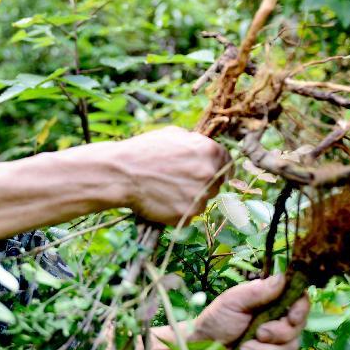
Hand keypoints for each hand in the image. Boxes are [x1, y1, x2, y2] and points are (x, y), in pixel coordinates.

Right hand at [115, 126, 230, 225]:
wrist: (121, 173)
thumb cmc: (144, 151)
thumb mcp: (173, 134)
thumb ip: (195, 143)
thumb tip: (205, 149)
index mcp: (209, 152)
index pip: (228, 164)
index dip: (220, 168)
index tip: (213, 174)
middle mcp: (209, 174)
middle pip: (216, 184)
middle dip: (202, 183)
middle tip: (180, 181)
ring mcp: (200, 197)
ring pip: (203, 201)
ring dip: (190, 198)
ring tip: (166, 190)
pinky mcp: (187, 215)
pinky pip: (189, 215)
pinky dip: (178, 211)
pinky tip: (162, 200)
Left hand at [191, 275, 308, 349]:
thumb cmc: (216, 320)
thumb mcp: (233, 301)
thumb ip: (258, 291)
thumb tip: (283, 277)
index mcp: (271, 300)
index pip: (299, 301)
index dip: (301, 310)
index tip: (292, 318)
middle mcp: (278, 319)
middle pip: (297, 327)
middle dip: (278, 334)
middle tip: (257, 333)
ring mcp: (277, 341)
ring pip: (290, 348)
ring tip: (243, 349)